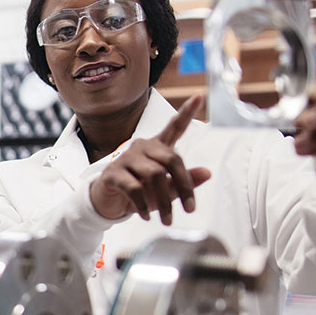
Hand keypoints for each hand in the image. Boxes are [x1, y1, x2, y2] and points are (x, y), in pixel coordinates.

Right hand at [89, 94, 210, 223]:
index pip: (174, 127)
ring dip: (164, 201)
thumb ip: (185, 181)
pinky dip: (143, 205)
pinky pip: (134, 188)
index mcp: (157, 147)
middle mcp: (142, 147)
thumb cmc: (140, 191)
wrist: (108, 202)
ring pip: (154, 176)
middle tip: (189, 210)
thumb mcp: (166, 189)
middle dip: (184, 186)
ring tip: (167, 219)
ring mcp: (126, 158)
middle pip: (171, 159)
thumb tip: (207, 172)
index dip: (187, 111)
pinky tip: (147, 215)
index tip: (200, 95)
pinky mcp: (113, 173)